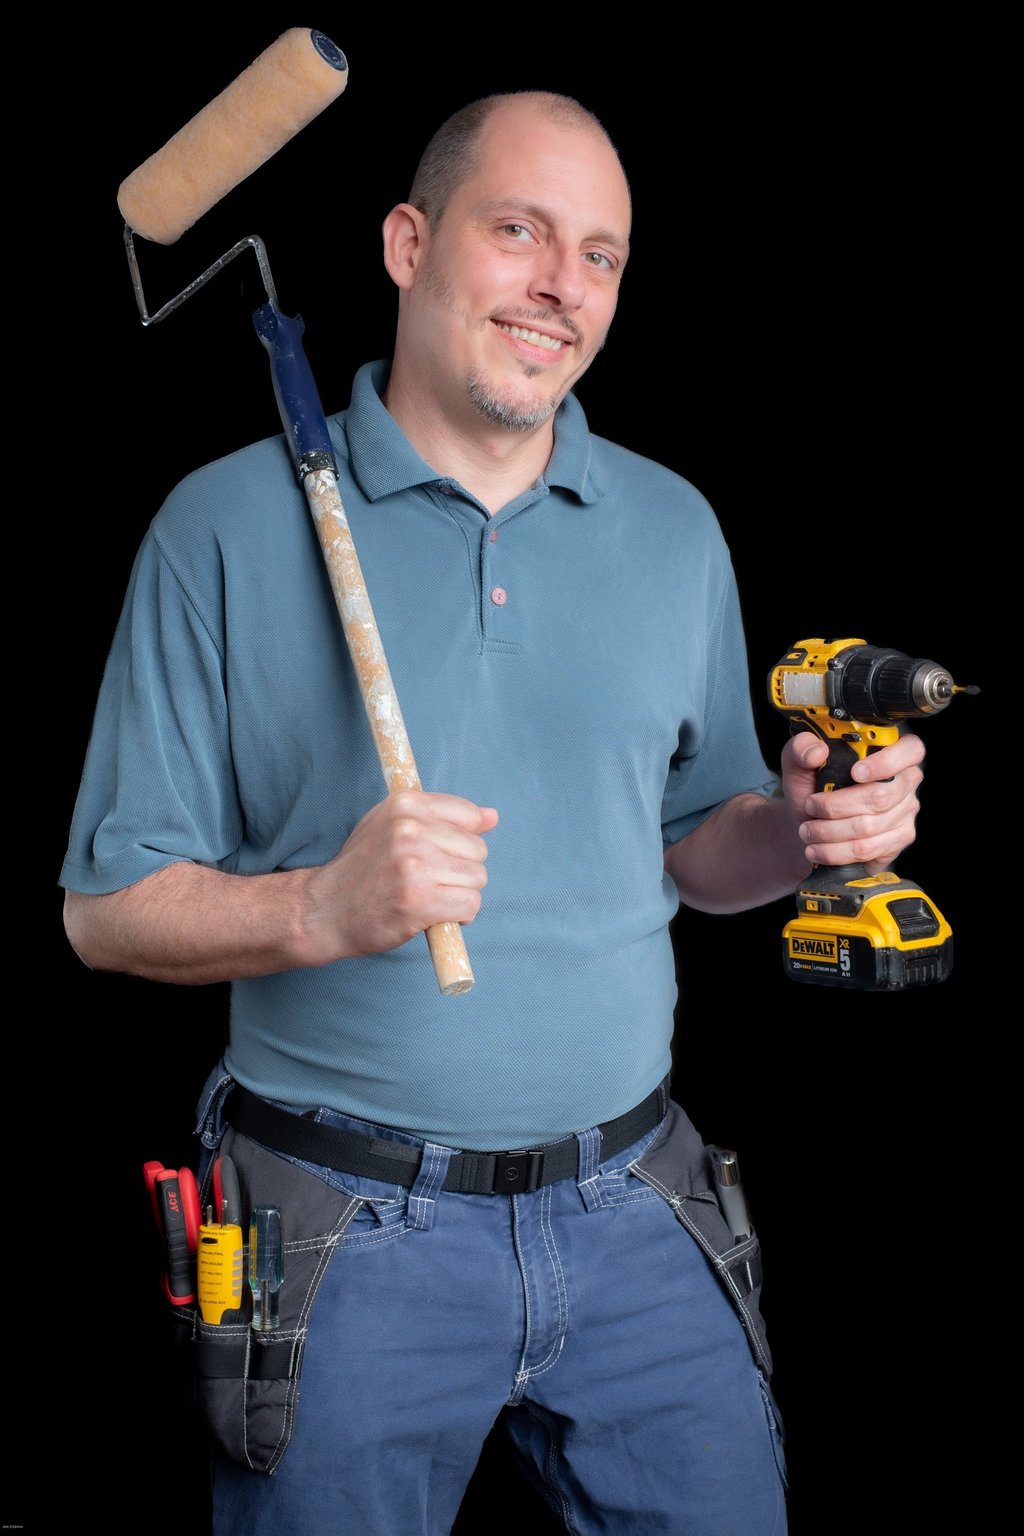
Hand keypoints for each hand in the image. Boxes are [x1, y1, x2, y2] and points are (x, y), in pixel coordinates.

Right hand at [306, 790, 498, 958]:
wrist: (325, 910)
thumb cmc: (362, 869)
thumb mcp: (391, 826)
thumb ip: (441, 817)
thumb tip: (492, 816)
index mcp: (405, 804)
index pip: (469, 816)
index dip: (460, 842)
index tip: (437, 855)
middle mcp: (410, 830)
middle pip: (478, 850)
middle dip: (460, 871)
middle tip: (428, 881)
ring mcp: (415, 865)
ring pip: (477, 879)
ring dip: (459, 894)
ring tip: (428, 897)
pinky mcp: (419, 901)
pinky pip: (470, 905)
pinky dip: (459, 916)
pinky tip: (433, 915)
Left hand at [781, 731, 924, 873]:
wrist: (808, 822)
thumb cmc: (811, 787)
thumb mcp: (798, 762)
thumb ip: (801, 748)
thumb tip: (817, 752)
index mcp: (889, 750)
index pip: (910, 750)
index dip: (886, 762)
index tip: (855, 772)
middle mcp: (905, 779)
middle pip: (880, 796)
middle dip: (836, 807)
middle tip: (811, 807)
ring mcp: (907, 810)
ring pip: (870, 827)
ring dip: (830, 832)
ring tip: (807, 831)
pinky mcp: (900, 838)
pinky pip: (870, 849)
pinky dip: (837, 852)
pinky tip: (819, 849)